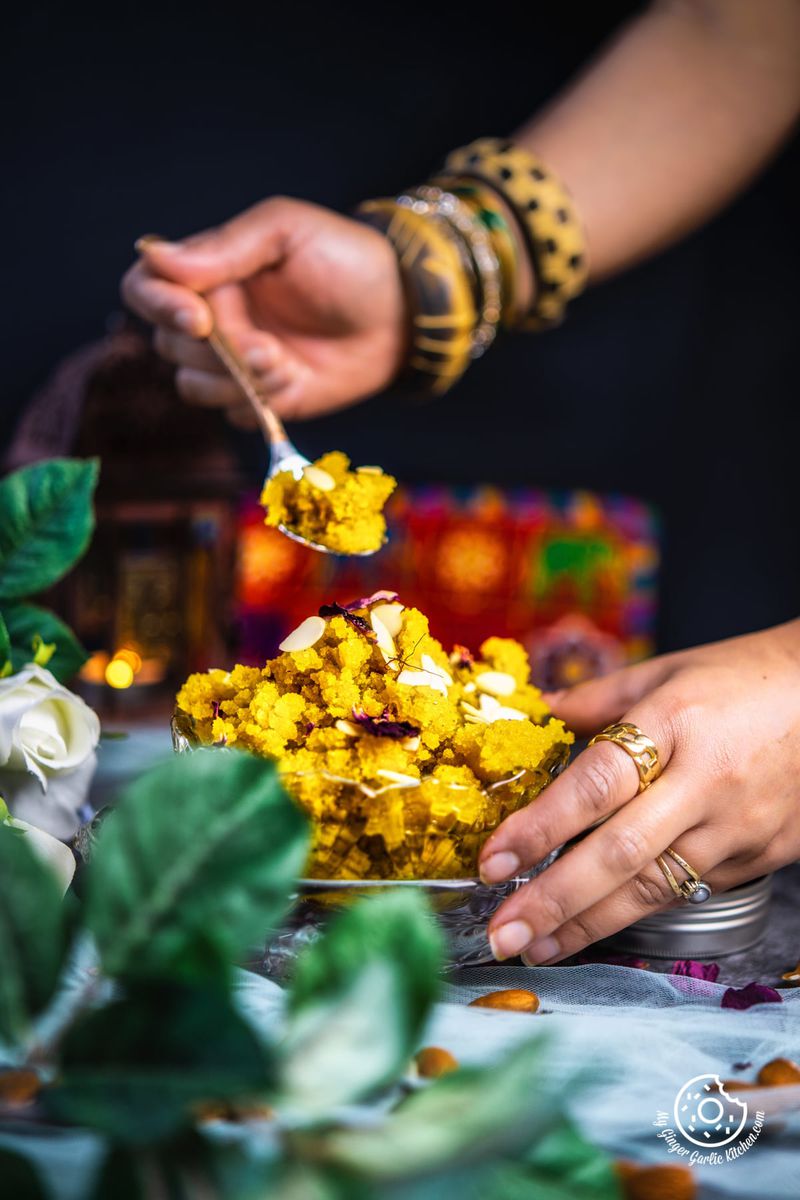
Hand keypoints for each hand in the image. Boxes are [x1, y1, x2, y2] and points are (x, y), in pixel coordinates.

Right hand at [121, 197, 407, 427]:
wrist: (399, 315)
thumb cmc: (347, 261)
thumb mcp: (286, 233)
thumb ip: (224, 247)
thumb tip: (157, 257)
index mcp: (209, 270)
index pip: (145, 286)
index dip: (159, 306)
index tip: (200, 319)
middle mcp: (212, 317)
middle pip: (168, 345)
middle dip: (215, 351)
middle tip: (266, 345)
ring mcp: (234, 363)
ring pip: (193, 386)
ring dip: (237, 381)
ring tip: (283, 362)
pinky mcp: (260, 399)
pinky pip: (231, 414)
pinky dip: (258, 403)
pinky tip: (294, 381)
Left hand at [480, 620, 799, 963]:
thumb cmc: (743, 678)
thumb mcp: (666, 671)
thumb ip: (596, 698)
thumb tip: (533, 710)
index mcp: (673, 723)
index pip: (595, 784)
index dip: (540, 826)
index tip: (492, 860)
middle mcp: (705, 781)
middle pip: (619, 853)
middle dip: (553, 900)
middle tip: (502, 932)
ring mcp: (738, 826)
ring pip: (654, 889)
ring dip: (588, 924)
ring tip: (535, 946)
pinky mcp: (761, 856)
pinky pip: (691, 890)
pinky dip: (639, 912)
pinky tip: (595, 925)